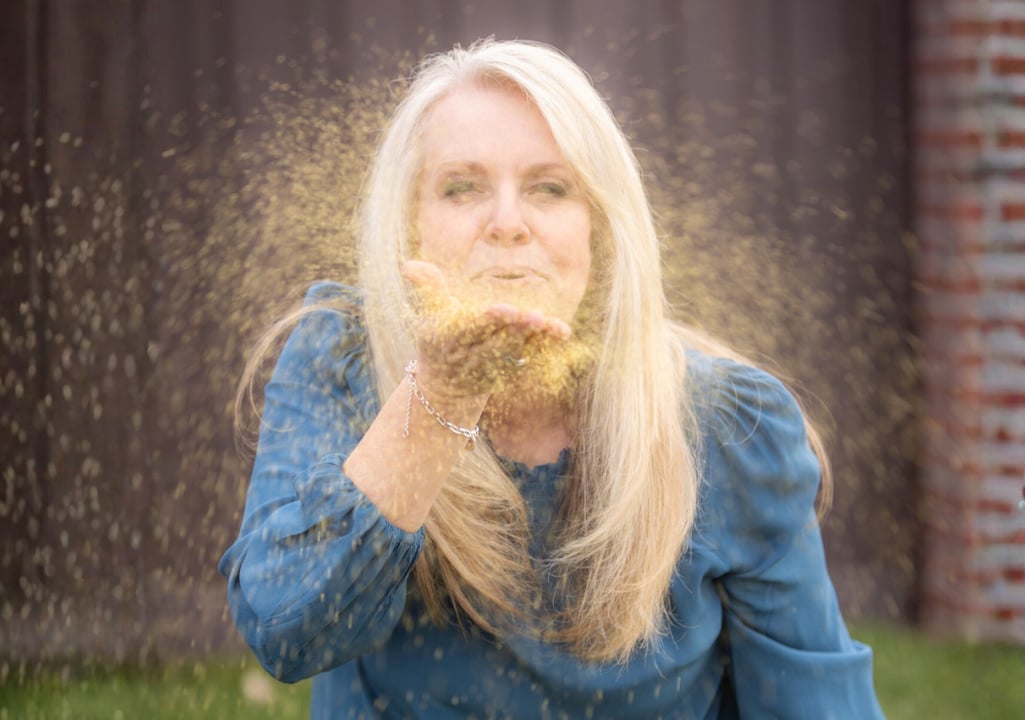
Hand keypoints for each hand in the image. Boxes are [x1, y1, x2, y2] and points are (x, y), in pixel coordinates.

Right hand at [401, 260, 571, 397]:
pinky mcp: (510, 371)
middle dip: (517, 330)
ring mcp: (492, 367)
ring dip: (535, 338)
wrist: (447, 383)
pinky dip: (546, 346)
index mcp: (449, 340)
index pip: (470, 329)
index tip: (504, 307)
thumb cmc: (437, 336)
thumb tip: (408, 266)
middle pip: (497, 342)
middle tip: (535, 315)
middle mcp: (471, 358)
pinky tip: (561, 332)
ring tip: (550, 323)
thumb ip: (427, 287)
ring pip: (517, 351)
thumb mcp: (429, 312)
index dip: (488, 320)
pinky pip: (531, 357)